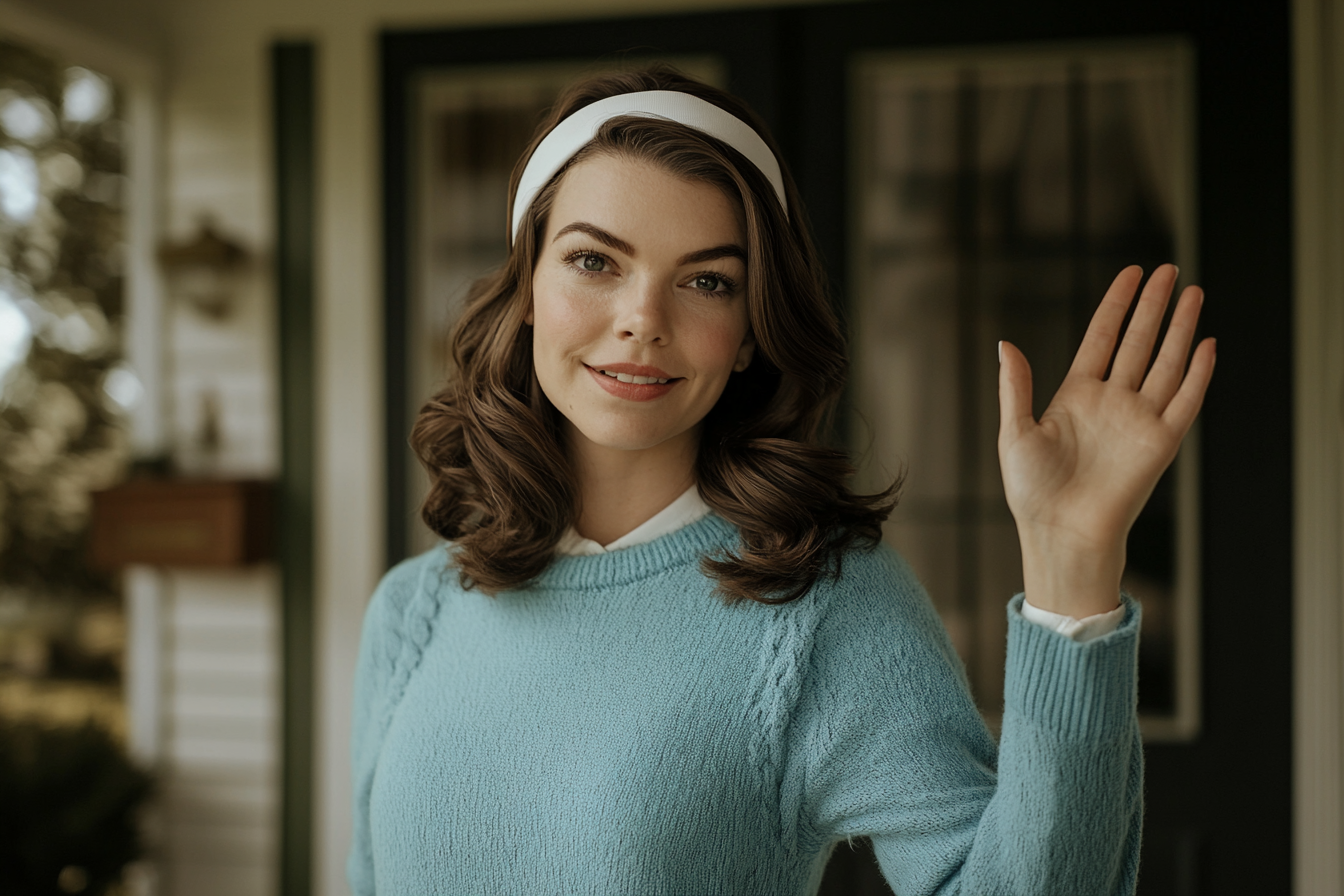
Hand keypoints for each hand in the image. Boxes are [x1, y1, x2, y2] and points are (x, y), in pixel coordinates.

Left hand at [997, 264, 1215, 616]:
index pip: (1102, 337)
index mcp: (1076, 395)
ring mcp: (1138, 420)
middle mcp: (1112, 402)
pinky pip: (1185, 401)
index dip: (1117, 305)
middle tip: (1170, 271)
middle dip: (1155, 306)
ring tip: (1194, 294)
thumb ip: (1016, 386)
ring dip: (1182, 329)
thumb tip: (1005, 343)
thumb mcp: (1015, 432)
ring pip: (1167, 363)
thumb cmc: (1031, 491)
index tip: (1132, 273)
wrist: (1059, 532)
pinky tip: (1206, 344)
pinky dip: (1198, 373)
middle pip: (1139, 342)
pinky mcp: (1160, 443)